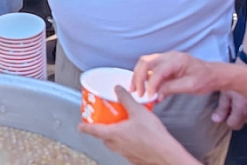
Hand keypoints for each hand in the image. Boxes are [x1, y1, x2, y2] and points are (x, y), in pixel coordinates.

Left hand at [79, 88, 196, 164]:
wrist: (166, 154)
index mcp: (114, 134)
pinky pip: (125, 148)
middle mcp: (117, 145)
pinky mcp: (134, 157)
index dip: (85, 127)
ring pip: (114, 144)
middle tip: (102, 122)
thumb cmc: (153, 137)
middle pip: (103, 137)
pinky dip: (126, 141)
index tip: (80, 126)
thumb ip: (126, 99)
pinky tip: (135, 136)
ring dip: (114, 136)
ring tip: (121, 126)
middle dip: (101, 129)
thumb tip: (118, 90)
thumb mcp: (138, 111)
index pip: (94, 130)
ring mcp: (125, 153)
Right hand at [132, 52, 218, 99]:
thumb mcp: (190, 86)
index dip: (150, 85)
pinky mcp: (164, 64)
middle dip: (138, 77)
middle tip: (137, 92)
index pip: (157, 71)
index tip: (148, 97)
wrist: (212, 74)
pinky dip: (144, 76)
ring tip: (136, 90)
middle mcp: (169, 56)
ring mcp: (166, 58)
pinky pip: (150, 67)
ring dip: (138, 76)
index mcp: (177, 60)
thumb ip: (172, 88)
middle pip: (145, 62)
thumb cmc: (205, 79)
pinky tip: (143, 87)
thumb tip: (156, 94)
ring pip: (145, 63)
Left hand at [211, 90, 246, 129]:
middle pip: (242, 122)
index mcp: (242, 111)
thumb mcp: (226, 93)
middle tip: (229, 107)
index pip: (233, 125)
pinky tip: (245, 99)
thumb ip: (222, 108)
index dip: (227, 120)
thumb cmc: (236, 79)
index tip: (223, 113)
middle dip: (235, 117)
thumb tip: (216, 120)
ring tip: (237, 101)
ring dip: (242, 112)